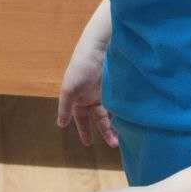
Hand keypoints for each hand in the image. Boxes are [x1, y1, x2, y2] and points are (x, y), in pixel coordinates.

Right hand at [58, 31, 117, 147]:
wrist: (101, 46)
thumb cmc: (82, 66)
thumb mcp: (70, 88)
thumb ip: (65, 107)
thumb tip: (61, 124)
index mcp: (80, 98)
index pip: (81, 119)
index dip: (84, 131)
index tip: (87, 144)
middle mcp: (93, 97)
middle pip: (100, 119)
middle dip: (106, 132)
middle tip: (114, 145)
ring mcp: (107, 93)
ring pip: (112, 115)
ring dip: (117, 126)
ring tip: (124, 138)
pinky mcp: (119, 89)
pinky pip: (122, 106)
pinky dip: (125, 115)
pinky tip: (130, 124)